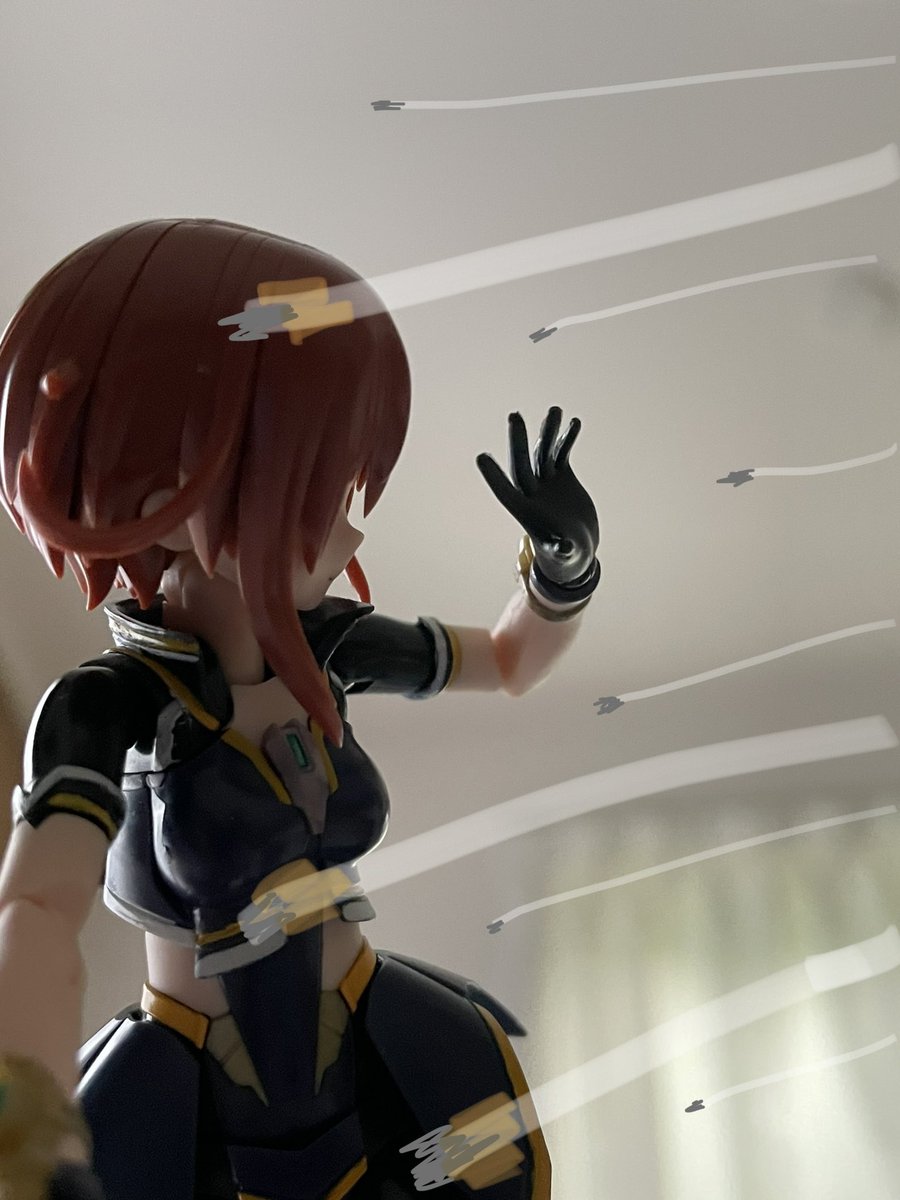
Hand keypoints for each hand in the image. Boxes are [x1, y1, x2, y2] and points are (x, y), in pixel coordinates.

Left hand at [476, 407, 598, 584]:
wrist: (576, 550)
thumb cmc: (564, 558)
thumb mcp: (562, 556)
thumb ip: (559, 550)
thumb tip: (562, 548)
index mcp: (524, 510)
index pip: (504, 490)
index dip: (493, 475)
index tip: (480, 457)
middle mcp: (531, 492)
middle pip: (522, 462)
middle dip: (518, 440)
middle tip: (514, 416)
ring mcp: (546, 481)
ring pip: (543, 452)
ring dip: (548, 432)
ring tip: (554, 410)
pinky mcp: (562, 476)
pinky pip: (562, 453)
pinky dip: (567, 439)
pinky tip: (573, 423)